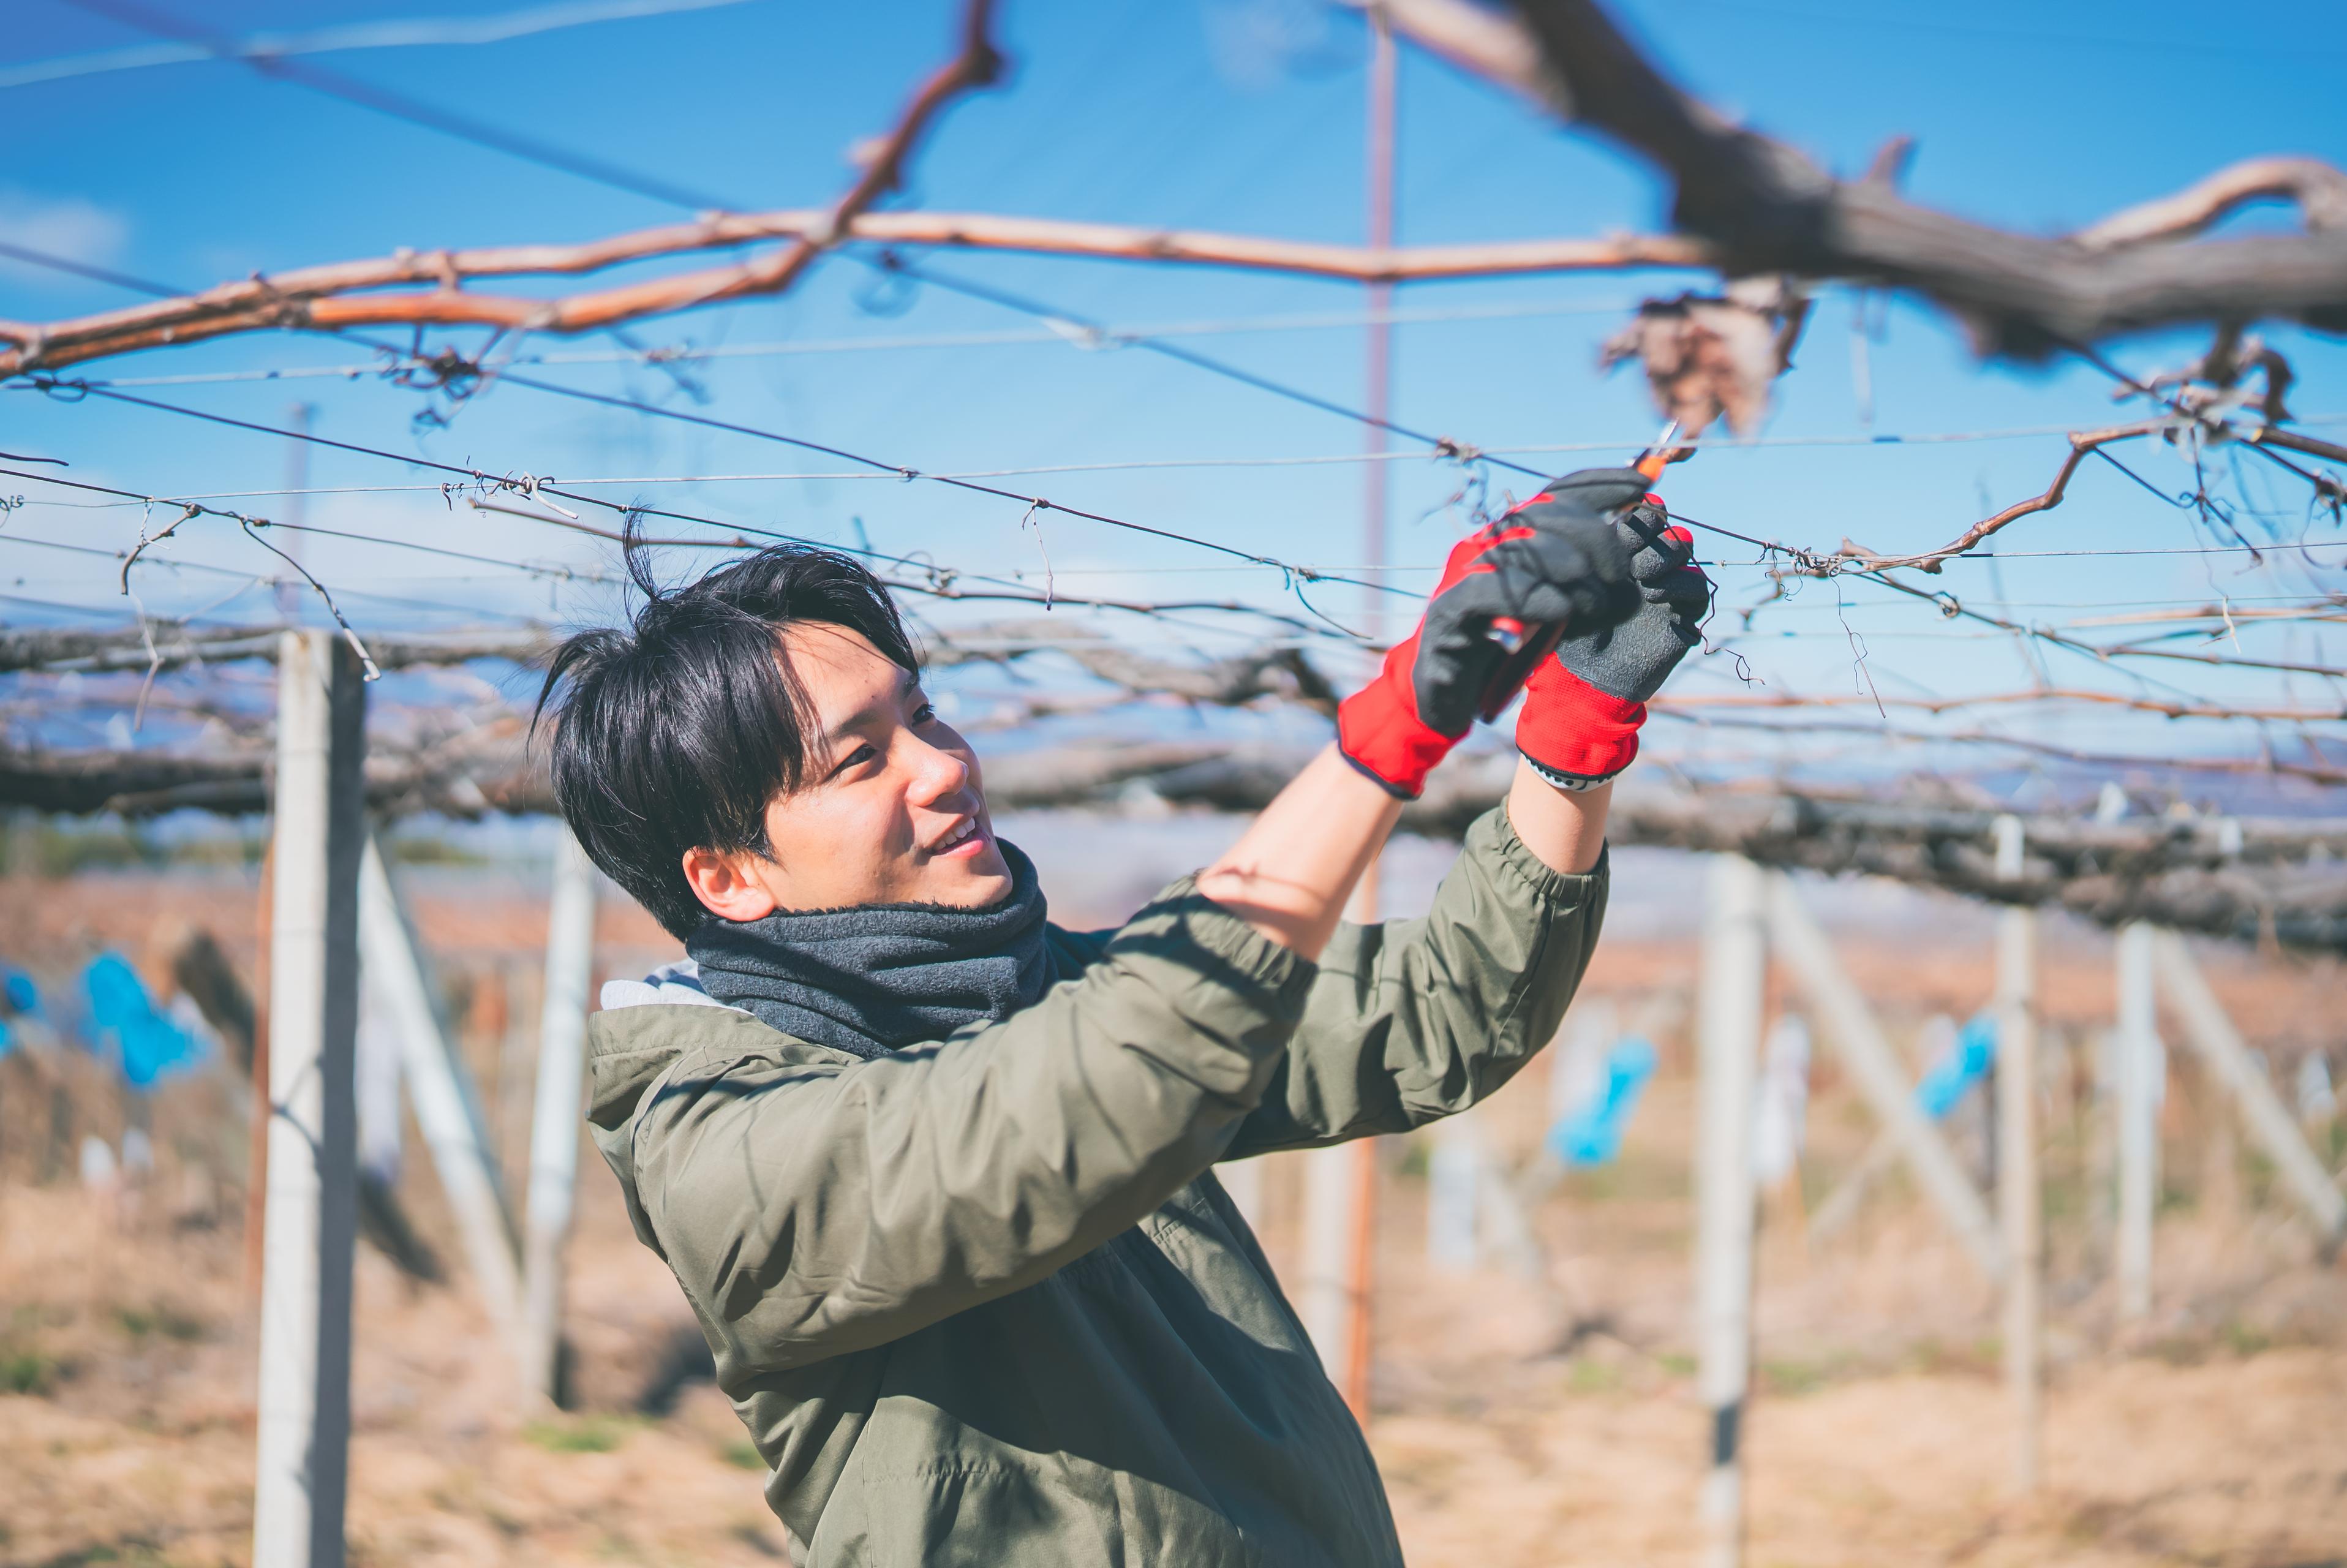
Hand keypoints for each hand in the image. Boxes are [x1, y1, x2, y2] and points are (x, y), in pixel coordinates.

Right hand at [1336, 470, 1642, 798]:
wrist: (1446, 691)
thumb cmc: (1505, 644)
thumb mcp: (1552, 602)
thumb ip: (1580, 573)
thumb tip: (1631, 539)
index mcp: (1508, 537)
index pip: (1554, 492)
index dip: (1598, 484)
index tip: (1640, 485)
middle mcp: (1484, 545)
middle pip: (1545, 515)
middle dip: (1594, 538)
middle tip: (1620, 576)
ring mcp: (1463, 575)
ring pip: (1522, 548)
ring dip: (1571, 571)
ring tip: (1599, 601)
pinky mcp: (1448, 611)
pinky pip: (1492, 591)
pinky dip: (1533, 598)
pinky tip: (1561, 610)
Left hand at [1516, 484, 1709, 789]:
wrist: (1587, 679)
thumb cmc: (1571, 630)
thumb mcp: (1571, 586)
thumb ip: (1584, 552)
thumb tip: (1591, 511)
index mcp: (1621, 551)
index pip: (1642, 514)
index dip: (1637, 514)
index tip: (1619, 524)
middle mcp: (1646, 563)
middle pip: (1665, 526)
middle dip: (1651, 531)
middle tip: (1630, 551)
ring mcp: (1667, 586)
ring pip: (1684, 548)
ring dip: (1666, 554)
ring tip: (1641, 574)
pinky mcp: (1683, 613)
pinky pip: (1697, 587)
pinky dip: (1680, 585)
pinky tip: (1654, 595)